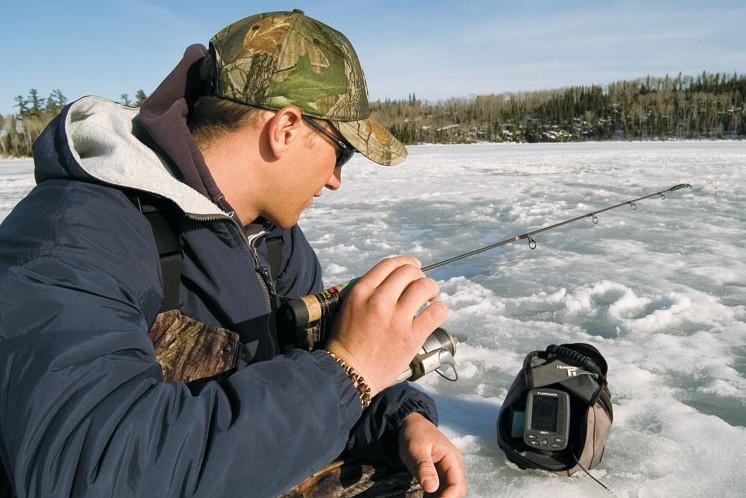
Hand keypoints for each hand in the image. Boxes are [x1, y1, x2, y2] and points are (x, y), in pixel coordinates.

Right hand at [325, 256, 446, 396]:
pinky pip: (436, 313)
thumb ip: (369, 291)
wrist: (349, 373)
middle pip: (409, 272)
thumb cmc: (347, 342)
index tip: (414, 266)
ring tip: (431, 295)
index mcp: (361, 292)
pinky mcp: (412, 337)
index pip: (389, 264)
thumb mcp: (350, 307)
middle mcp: (379, 301)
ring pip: (424, 287)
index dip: (405, 262)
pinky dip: (440, 308)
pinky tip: (437, 311)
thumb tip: (394, 281)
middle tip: (421, 284)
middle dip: (419, 275)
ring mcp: (397, 319)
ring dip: (431, 288)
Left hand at [398, 412, 465, 497]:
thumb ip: (424, 467)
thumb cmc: (414, 434)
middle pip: (457, 489)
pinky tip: (425, 497)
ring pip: (451, 490)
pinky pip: (442, 488)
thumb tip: (431, 488)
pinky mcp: (441, 472)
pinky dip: (435, 495)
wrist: (411, 423)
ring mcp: (448, 468)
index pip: (457, 484)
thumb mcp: (416, 449)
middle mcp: (454, 464)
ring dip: (441, 497)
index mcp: (452, 458)